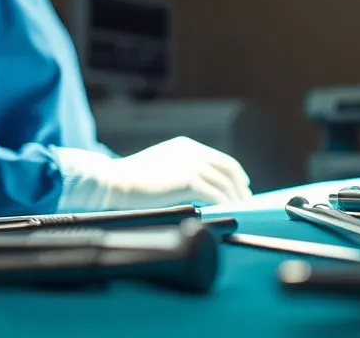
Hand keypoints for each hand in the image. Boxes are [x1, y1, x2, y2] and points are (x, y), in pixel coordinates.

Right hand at [55, 136, 252, 210]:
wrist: (112, 182)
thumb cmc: (131, 180)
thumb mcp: (160, 166)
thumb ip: (181, 171)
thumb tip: (200, 187)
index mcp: (186, 146)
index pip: (221, 159)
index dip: (235, 173)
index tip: (242, 186)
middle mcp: (193, 152)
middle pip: (229, 169)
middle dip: (240, 186)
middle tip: (246, 200)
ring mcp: (192, 165)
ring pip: (225, 183)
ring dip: (236, 198)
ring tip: (240, 211)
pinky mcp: (189, 180)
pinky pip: (216, 194)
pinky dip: (226, 204)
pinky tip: (229, 212)